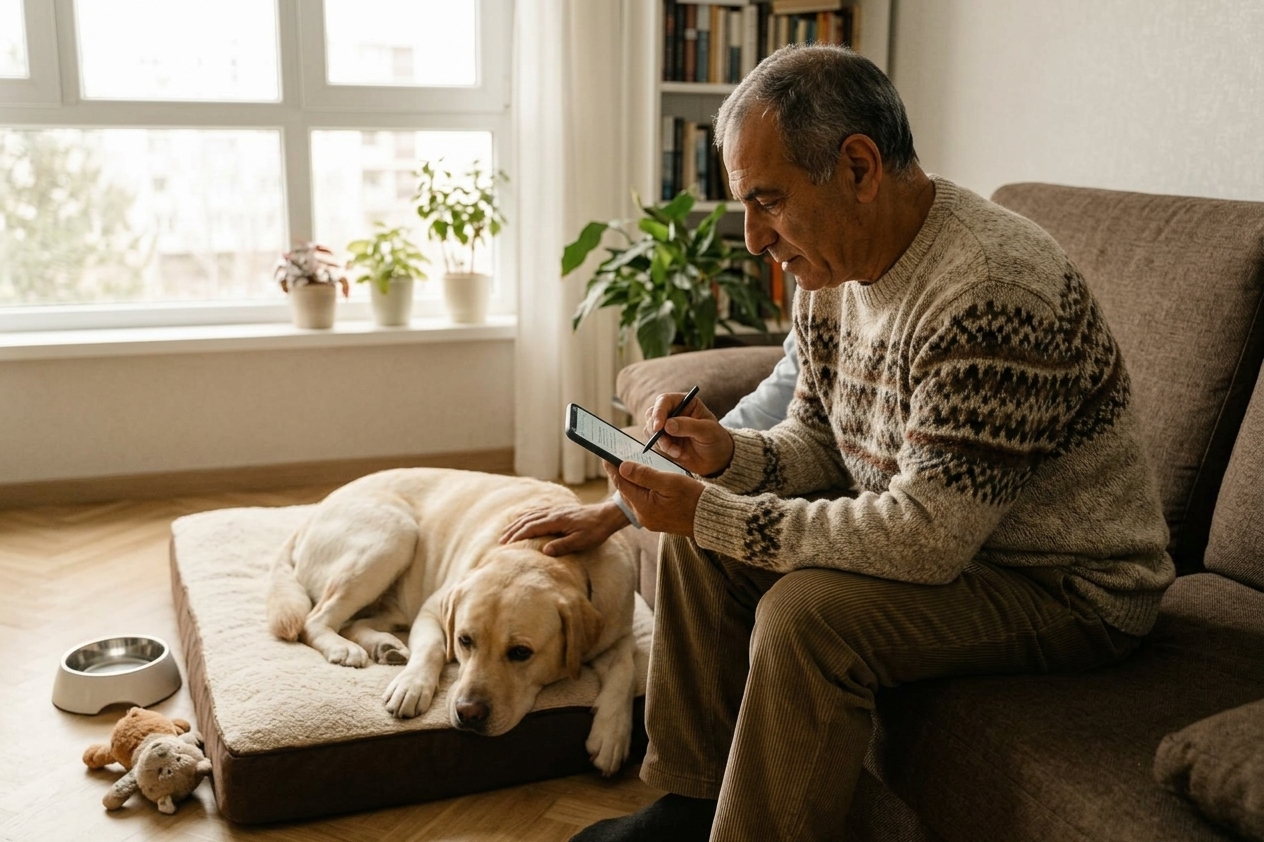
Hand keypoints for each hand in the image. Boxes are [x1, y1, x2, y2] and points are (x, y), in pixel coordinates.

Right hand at [499, 501, 628, 556]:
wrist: (607, 515)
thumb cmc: (596, 531)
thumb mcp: (582, 541)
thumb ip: (563, 546)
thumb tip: (545, 551)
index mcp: (557, 520)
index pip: (531, 527)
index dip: (518, 536)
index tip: (507, 546)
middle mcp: (553, 512)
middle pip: (527, 520)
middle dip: (512, 530)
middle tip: (501, 542)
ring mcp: (555, 509)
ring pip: (530, 514)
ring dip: (517, 523)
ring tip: (506, 532)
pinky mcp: (559, 509)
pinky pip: (537, 510)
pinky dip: (526, 515)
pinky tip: (522, 519)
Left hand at [605, 460, 703, 535]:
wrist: (710, 518)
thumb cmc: (694, 498)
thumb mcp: (670, 481)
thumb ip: (644, 474)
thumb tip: (622, 467)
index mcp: (644, 507)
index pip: (622, 483)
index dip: (613, 468)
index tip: (605, 456)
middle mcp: (643, 516)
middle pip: (626, 491)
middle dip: (620, 474)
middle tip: (614, 458)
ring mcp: (650, 520)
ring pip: (634, 497)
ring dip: (630, 482)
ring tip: (626, 467)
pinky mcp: (657, 520)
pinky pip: (643, 502)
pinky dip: (640, 490)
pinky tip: (642, 480)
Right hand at [644, 392, 734, 476]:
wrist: (716, 460)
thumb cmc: (716, 440)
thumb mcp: (708, 431)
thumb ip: (689, 426)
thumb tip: (667, 425)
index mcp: (685, 402)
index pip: (664, 401)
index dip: (658, 412)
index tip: (659, 427)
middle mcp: (673, 412)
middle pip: (652, 414)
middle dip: (656, 430)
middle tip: (665, 443)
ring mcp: (666, 427)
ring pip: (650, 430)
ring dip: (662, 443)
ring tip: (678, 452)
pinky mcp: (663, 441)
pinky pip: (654, 444)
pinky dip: (665, 451)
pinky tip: (680, 455)